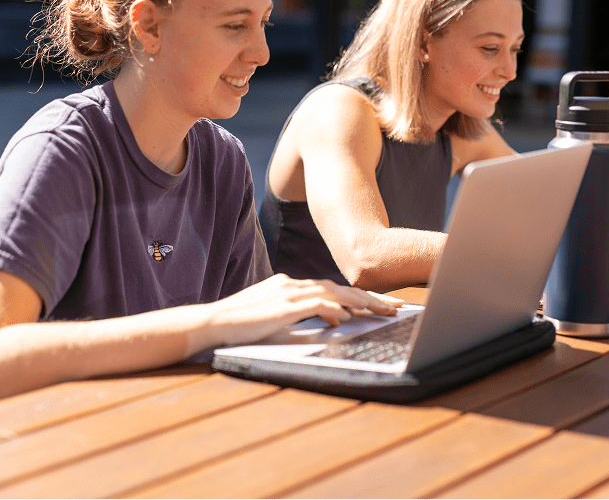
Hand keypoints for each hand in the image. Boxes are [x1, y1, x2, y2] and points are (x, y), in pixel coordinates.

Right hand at [205, 274, 403, 347]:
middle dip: (370, 297)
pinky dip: (334, 309)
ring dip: (361, 303)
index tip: (380, 304)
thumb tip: (335, 318)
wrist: (213, 322)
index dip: (359, 296)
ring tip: (382, 312)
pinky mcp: (283, 306)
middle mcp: (293, 284)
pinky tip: (347, 318)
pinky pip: (316, 304)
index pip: (333, 288)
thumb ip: (304, 314)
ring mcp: (288, 293)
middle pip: (340, 288)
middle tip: (395, 306)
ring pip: (334, 293)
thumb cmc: (240, 325)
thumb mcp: (277, 317)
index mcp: (291, 285)